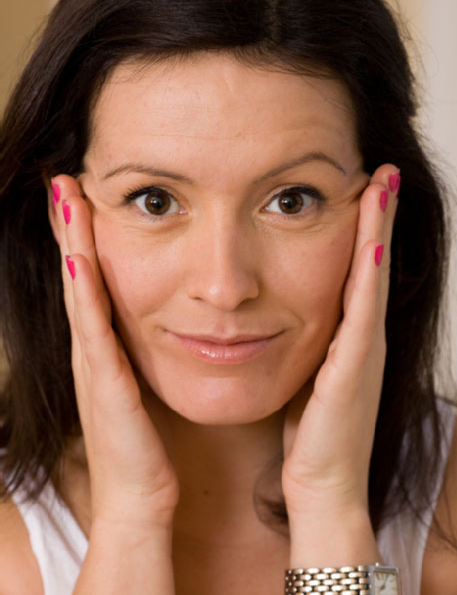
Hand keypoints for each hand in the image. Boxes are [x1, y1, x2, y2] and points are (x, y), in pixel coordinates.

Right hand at [51, 174, 178, 531]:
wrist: (138, 503)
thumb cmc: (145, 448)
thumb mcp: (142, 389)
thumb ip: (143, 355)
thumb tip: (167, 321)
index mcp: (104, 349)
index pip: (91, 281)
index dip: (83, 236)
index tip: (83, 194)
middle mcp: (91, 350)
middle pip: (78, 275)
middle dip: (70, 226)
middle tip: (64, 178)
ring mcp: (93, 366)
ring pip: (80, 292)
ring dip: (72, 242)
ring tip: (65, 196)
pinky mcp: (105, 387)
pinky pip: (94, 333)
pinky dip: (85, 294)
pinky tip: (81, 259)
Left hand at [282, 164, 399, 518]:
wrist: (324, 486)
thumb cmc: (310, 432)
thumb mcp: (307, 372)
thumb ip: (305, 340)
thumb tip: (277, 311)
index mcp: (348, 335)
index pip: (358, 268)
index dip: (365, 226)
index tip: (364, 185)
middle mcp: (363, 336)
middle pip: (372, 263)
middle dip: (379, 215)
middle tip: (383, 170)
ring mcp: (363, 353)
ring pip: (371, 280)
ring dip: (379, 231)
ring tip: (382, 186)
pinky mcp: (353, 374)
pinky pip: (361, 319)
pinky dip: (367, 281)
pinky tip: (370, 246)